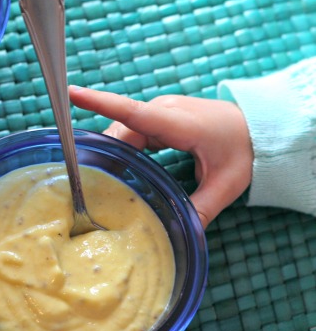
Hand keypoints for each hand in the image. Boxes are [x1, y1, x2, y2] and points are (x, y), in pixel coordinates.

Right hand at [69, 86, 252, 228]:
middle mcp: (165, 112)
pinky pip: (134, 130)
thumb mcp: (226, 185)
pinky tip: (119, 168)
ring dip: (111, 151)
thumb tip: (181, 236)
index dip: (101, 103)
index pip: (132, 113)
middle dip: (102, 151)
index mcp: (178, 124)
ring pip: (125, 130)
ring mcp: (163, 113)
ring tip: (98, 177)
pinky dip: (123, 148)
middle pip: (121, 129)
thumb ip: (201, 210)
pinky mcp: (163, 118)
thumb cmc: (245, 150)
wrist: (260, 127)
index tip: (71, 94)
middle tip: (85, 180)